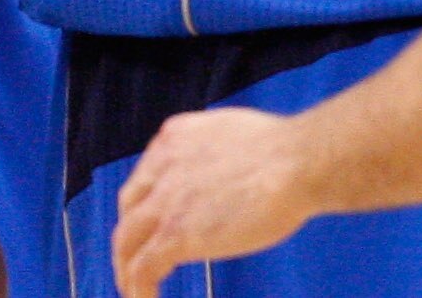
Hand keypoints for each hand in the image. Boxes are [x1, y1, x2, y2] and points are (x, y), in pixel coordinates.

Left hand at [112, 108, 311, 293]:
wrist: (296, 163)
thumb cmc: (287, 153)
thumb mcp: (233, 139)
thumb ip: (214, 159)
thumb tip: (223, 182)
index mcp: (174, 138)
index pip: (146, 176)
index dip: (146, 204)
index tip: (154, 222)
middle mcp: (161, 165)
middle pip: (129, 207)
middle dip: (130, 234)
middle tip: (136, 256)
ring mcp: (166, 201)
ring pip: (126, 240)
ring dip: (126, 266)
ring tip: (133, 287)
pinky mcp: (176, 233)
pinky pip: (144, 268)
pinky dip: (139, 288)